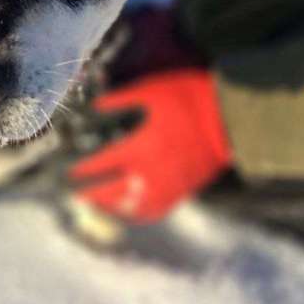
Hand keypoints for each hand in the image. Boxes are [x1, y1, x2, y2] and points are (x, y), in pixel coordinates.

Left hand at [70, 69, 231, 222]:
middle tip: (75, 194)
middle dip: (92, 194)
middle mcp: (152, 171)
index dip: (85, 169)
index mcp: (141, 146)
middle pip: (113, 191)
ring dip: (111, 207)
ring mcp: (168, 185)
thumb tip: (95, 106)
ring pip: (133, 206)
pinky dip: (138, 213)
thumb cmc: (190, 98)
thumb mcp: (152, 90)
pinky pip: (155, 210)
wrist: (232, 117)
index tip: (70, 172)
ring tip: (97, 205)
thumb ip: (121, 99)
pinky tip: (128, 210)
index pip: (104, 164)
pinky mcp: (183, 190)